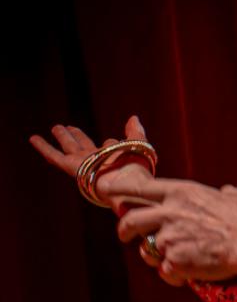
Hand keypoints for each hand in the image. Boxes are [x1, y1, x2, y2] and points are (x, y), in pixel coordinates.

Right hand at [29, 115, 154, 212]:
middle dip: (77, 136)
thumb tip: (133, 117)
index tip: (115, 140)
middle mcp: (97, 160)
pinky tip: (33, 138)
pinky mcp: (72, 167)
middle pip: (84, 145)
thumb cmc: (136, 168)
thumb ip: (135, 132)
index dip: (112, 143)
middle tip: (69, 127)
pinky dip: (43, 147)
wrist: (128, 183)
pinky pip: (54, 156)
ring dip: (62, 137)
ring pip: (68, 147)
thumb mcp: (138, 146)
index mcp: (114, 157)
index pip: (110, 145)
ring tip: (56, 128)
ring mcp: (83, 163)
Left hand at [113, 178, 236, 285]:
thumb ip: (226, 194)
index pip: (140, 188)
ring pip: (148, 250)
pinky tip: (189, 275)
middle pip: (131, 221)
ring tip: (173, 260)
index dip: (120, 190)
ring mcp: (168, 238)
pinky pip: (166, 271)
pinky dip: (176, 275)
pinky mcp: (173, 262)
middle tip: (125, 235)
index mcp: (180, 193)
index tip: (106, 190)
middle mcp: (168, 213)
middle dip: (124, 230)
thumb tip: (228, 192)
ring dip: (157, 256)